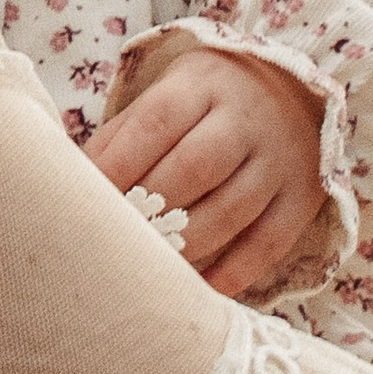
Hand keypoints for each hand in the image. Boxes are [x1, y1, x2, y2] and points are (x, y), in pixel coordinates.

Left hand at [87, 47, 327, 301]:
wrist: (290, 90)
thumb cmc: (203, 104)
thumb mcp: (165, 97)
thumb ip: (120, 138)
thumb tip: (70, 182)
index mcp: (202, 84)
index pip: (157, 121)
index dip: (120, 163)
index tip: (86, 198)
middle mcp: (246, 118)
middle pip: (197, 165)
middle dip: (151, 207)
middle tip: (116, 239)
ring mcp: (280, 159)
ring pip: (232, 209)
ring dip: (185, 244)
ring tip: (148, 268)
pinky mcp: (302, 198)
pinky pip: (269, 242)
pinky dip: (234, 272)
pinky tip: (199, 289)